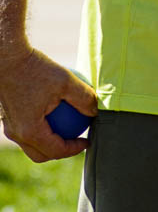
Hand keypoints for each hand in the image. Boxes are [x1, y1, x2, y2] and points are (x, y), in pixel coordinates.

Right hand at [0, 46, 96, 161]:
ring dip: (49, 141)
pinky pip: (26, 130)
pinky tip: (55, 113)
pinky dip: (41, 129)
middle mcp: (17, 133)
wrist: (6, 57)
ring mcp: (10, 126)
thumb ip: (83, 98)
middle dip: (60, 152)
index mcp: (30, 131)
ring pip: (31, 144)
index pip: (56, 151)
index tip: (88, 140)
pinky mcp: (8, 116)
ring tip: (67, 129)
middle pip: (41, 154)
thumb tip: (95, 111)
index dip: (75, 149)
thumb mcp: (66, 81)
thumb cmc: (36, 68)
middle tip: (76, 139)